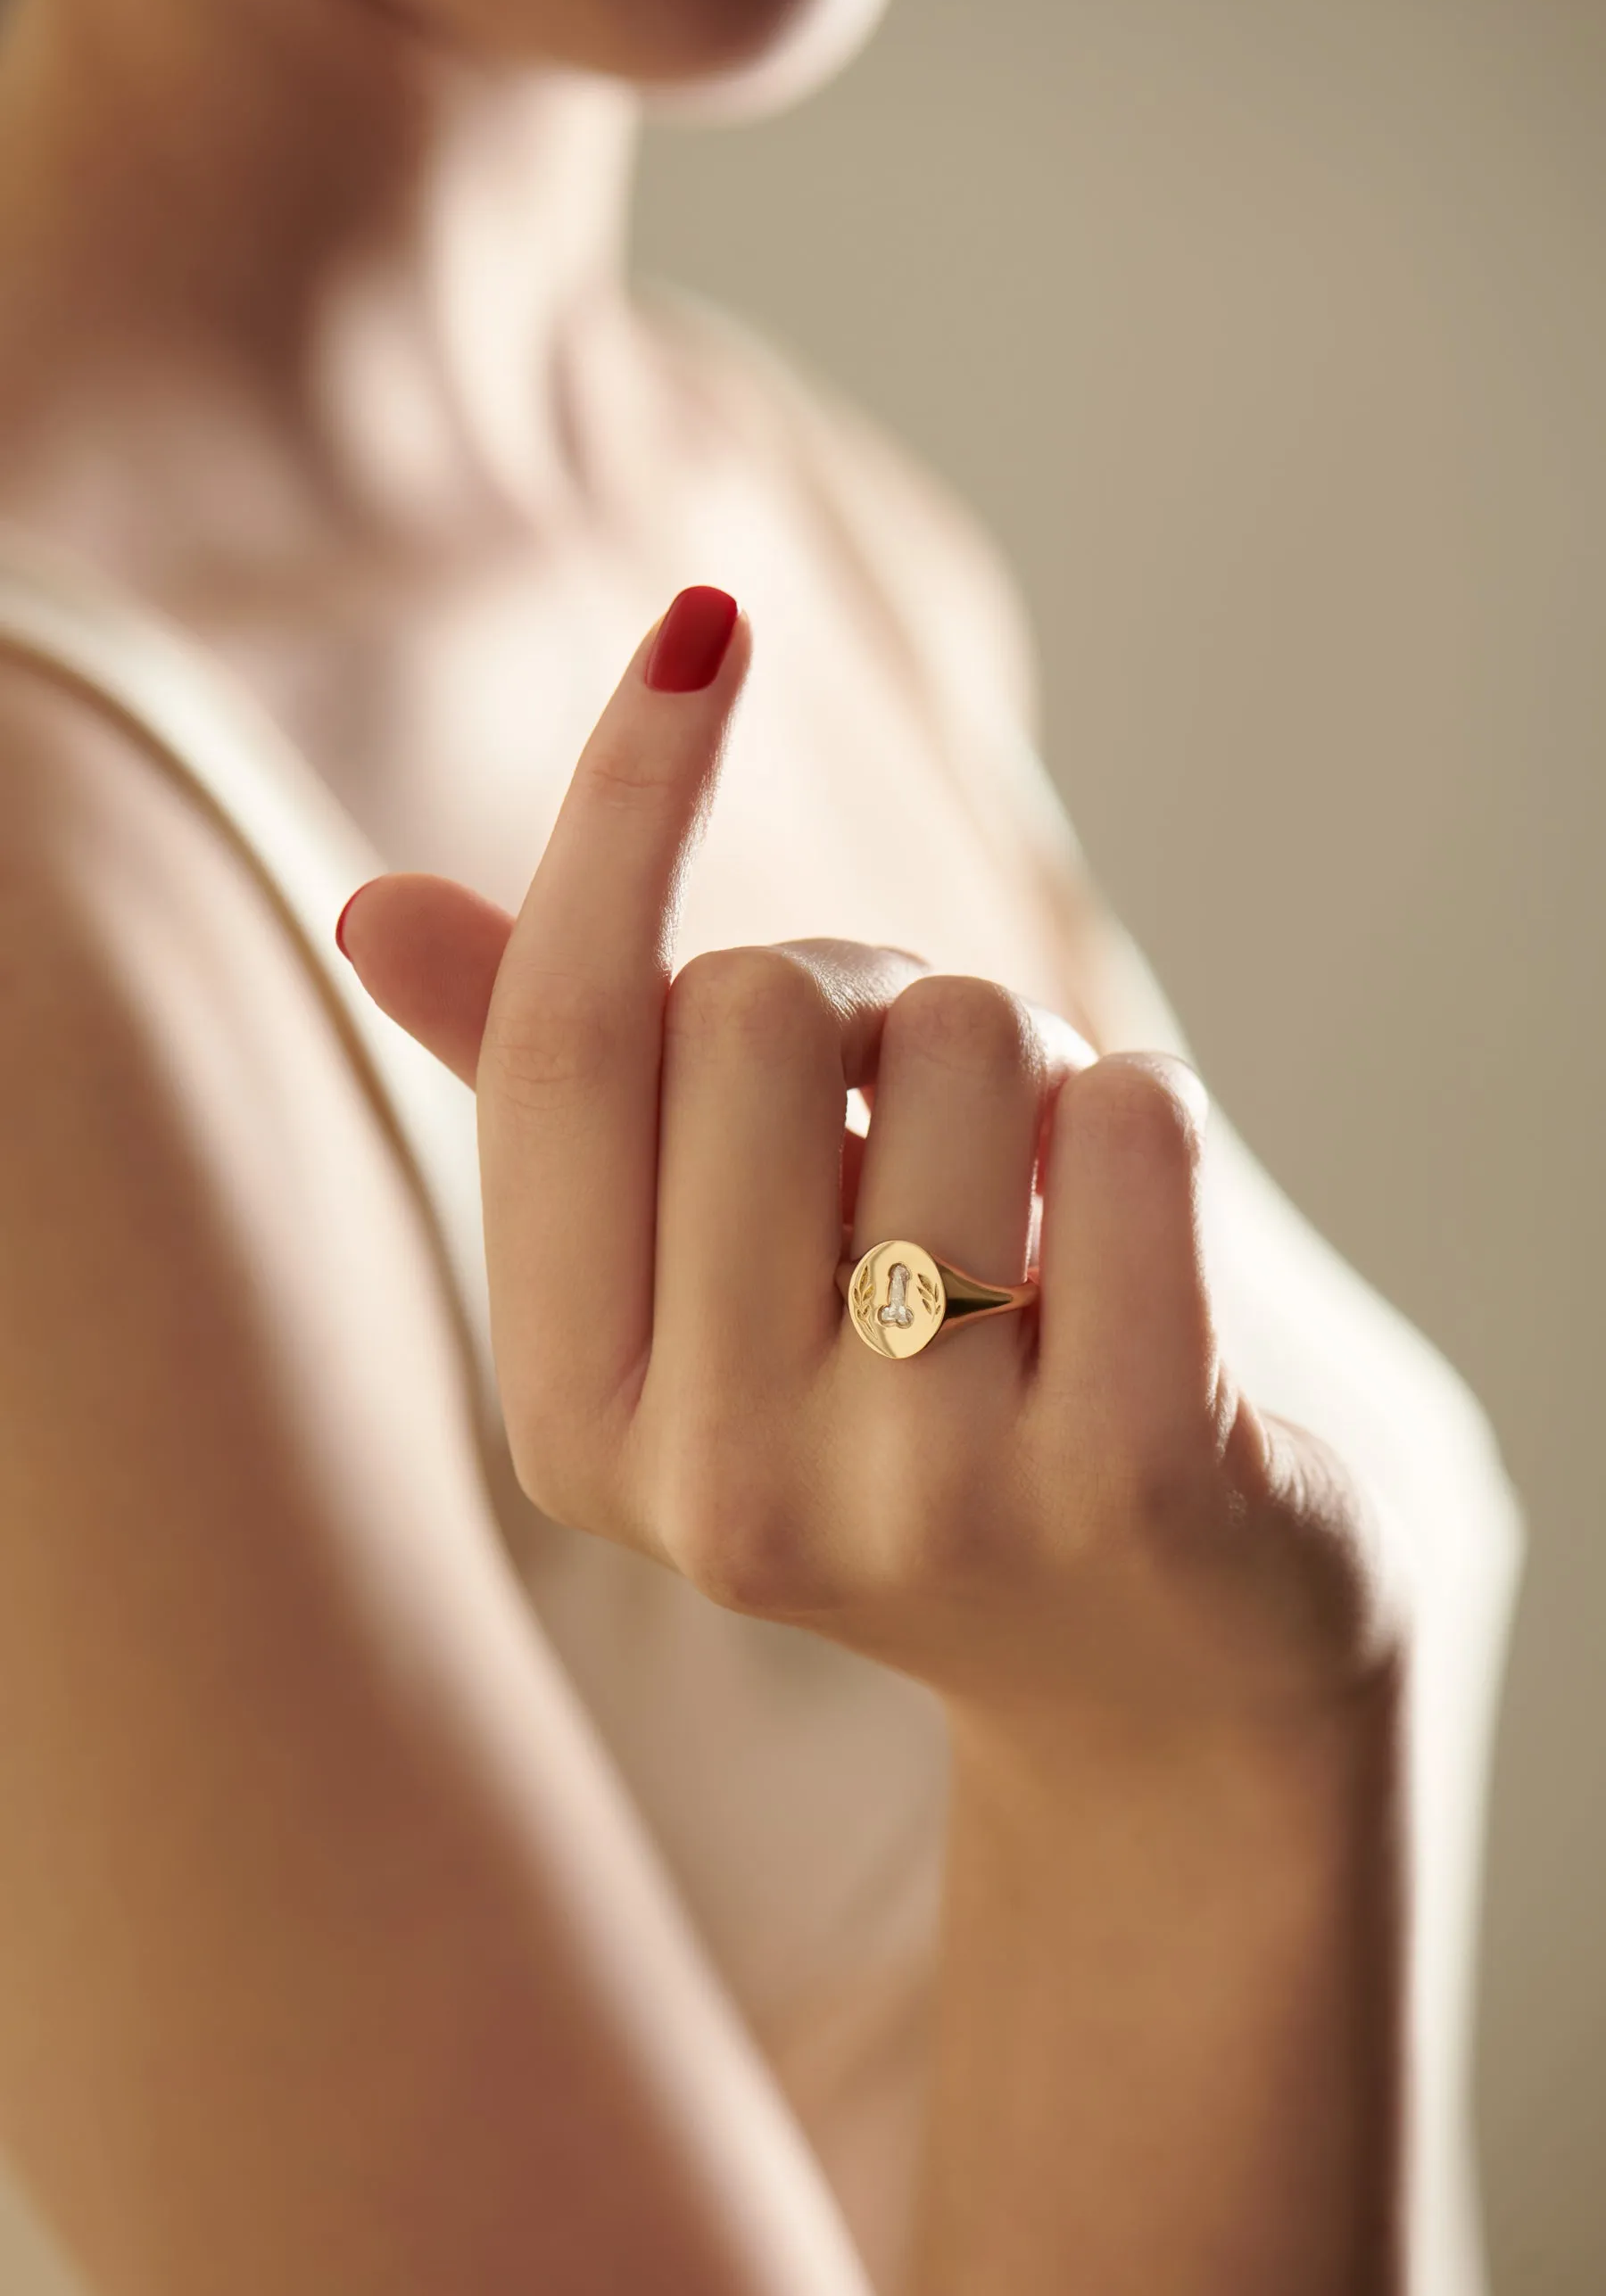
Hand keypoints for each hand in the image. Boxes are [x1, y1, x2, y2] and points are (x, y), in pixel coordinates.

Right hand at [337, 588, 1402, 1758]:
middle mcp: (711, 1480)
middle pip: (760, 1005)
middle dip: (872, 1001)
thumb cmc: (912, 1410)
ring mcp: (917, 1495)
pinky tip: (1145, 1267)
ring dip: (1026, 1071)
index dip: (629, 802)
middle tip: (931, 1128)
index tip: (705, 625)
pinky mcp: (1126, 1479)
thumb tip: (374, 908)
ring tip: (1039, 1229)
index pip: (565, 1040)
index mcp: (573, 1414)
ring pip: (966, 1033)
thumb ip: (556, 1098)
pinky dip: (1148, 1120)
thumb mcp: (706, 1279)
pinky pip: (1134, 1114)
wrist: (1158, 1670)